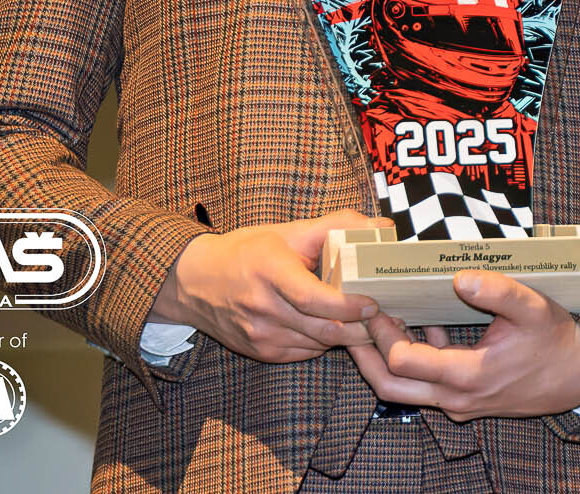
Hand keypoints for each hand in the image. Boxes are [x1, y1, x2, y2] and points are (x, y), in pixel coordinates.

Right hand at [149, 210, 381, 362]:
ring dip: (346, 339)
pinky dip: (324, 344)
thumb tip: (383, 228)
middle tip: (386, 321)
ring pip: (316, 345)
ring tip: (370, 327)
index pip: (314, 299)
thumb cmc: (246, 251)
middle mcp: (262, 307)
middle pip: (322, 329)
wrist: (193, 281)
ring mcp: (259, 334)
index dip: (349, 306)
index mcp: (270, 271)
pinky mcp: (259, 351)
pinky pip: (303, 353)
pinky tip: (337, 331)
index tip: (374, 303)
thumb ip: (336, 226)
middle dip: (360, 329)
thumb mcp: (287, 231)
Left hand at [347, 271, 579, 420]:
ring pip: (403, 391)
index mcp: (468, 375)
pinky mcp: (465, 401)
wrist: (579, 377)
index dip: (381, 333)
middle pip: (389, 388)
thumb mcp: (535, 307)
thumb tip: (461, 278)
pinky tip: (421, 325)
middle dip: (364, 355)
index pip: (402, 362)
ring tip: (379, 319)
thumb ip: (499, 291)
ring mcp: (459, 403)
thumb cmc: (556, 341)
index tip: (372, 303)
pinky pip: (425, 387)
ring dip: (385, 359)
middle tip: (355, 320)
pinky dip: (413, 360)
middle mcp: (456, 397)